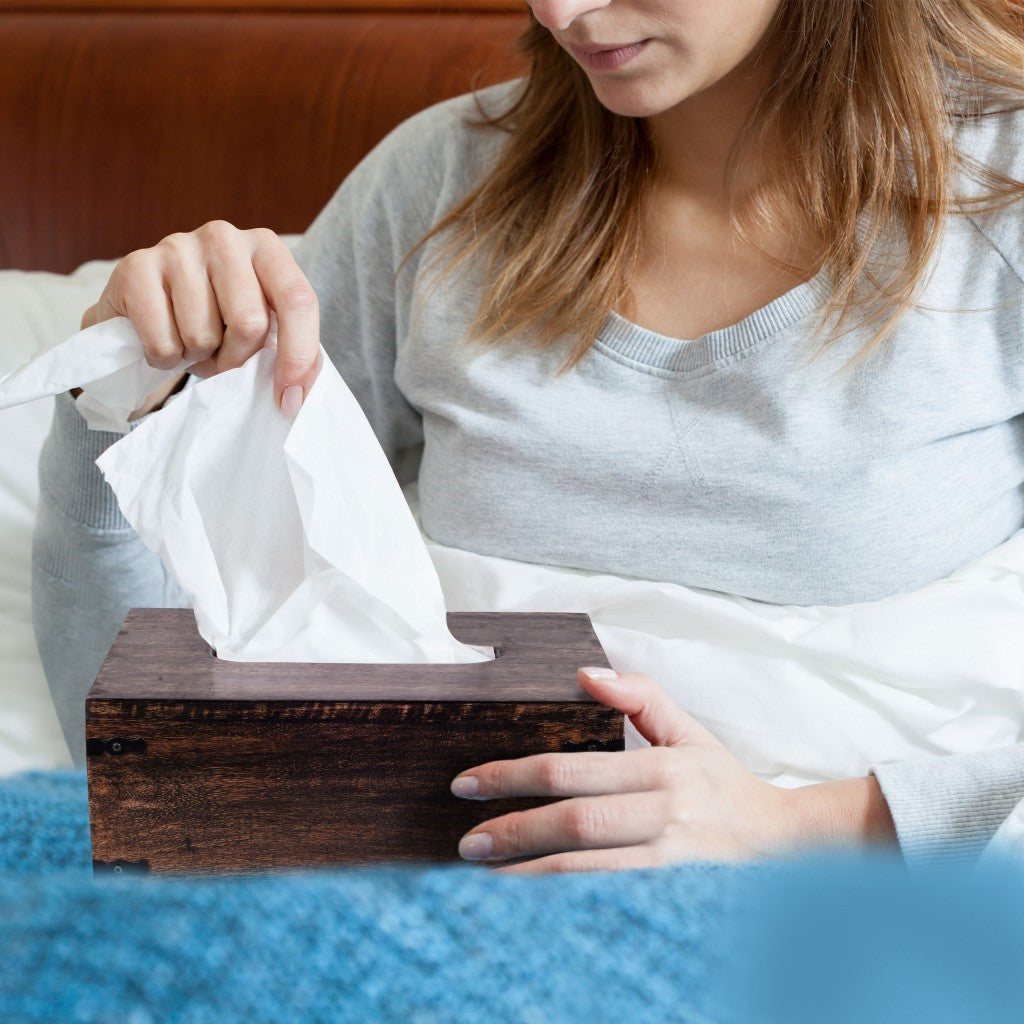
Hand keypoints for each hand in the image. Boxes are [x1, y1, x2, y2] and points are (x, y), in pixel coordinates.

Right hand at [80, 220, 318, 416]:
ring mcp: (176, 247)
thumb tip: (296, 395)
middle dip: (237, 358)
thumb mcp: (262, 328)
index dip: (299, 356)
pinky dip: (165, 358)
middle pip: (250, 323)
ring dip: (198, 356)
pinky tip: (163, 336)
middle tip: (222, 356)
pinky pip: (162, 342)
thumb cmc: (215, 320)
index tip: (290, 400)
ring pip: (202, 335)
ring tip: (191, 340)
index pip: (298, 300)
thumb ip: (287, 349)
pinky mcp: (135, 266)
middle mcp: (223, 237)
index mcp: (266, 247)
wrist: (146, 310)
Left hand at [451, 667, 897, 874]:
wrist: (787, 847)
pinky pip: (608, 902)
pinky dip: (564, 902)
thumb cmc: (725, 786)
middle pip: (574, 824)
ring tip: (484, 876)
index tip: (467, 783)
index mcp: (663, 769)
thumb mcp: (690, 732)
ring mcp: (672, 864)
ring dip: (528, 875)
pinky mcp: (676, 899)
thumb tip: (585, 671)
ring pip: (587, 872)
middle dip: (513, 831)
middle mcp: (666, 815)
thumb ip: (641, 697)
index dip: (513, 776)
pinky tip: (531, 903)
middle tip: (467, 843)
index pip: (571, 771)